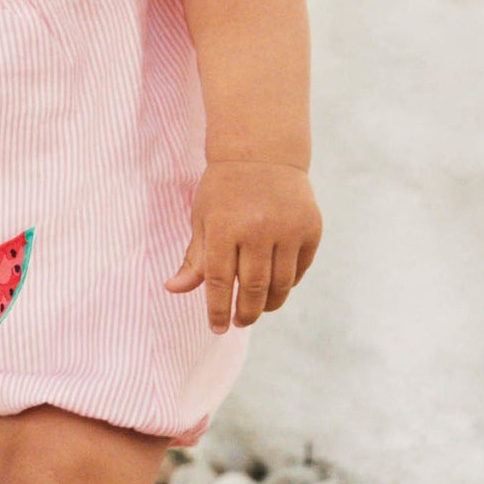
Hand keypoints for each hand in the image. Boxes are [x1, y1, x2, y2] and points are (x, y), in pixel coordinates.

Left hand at [165, 161, 321, 331]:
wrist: (263, 155)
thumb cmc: (224, 191)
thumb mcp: (203, 220)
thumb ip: (194, 258)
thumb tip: (173, 289)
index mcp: (224, 228)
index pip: (218, 281)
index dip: (217, 309)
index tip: (217, 328)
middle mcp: (258, 230)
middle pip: (252, 288)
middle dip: (245, 313)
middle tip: (240, 322)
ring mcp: (288, 229)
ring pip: (280, 284)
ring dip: (268, 304)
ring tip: (257, 309)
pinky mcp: (311, 228)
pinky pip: (299, 269)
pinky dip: (287, 284)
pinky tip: (276, 287)